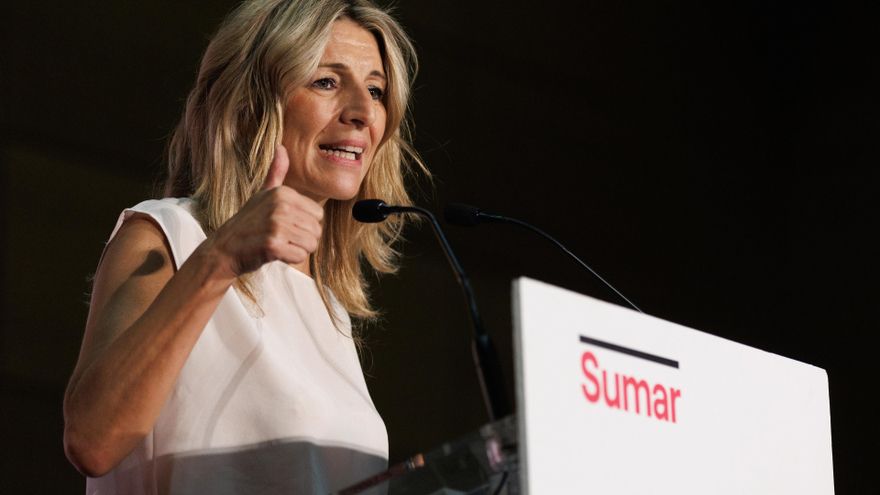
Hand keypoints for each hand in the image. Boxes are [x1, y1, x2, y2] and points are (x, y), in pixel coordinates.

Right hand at [206, 145, 323, 276]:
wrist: (224, 248)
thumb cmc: (248, 222)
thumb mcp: (262, 194)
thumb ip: (276, 173)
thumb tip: (281, 147)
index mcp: (283, 193)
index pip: (318, 215)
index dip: (305, 225)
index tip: (286, 225)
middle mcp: (281, 206)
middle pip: (316, 231)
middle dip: (303, 239)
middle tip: (282, 238)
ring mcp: (276, 225)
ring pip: (311, 244)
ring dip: (297, 250)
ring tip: (279, 244)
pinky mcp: (272, 245)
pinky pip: (299, 256)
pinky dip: (290, 259)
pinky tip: (274, 253)